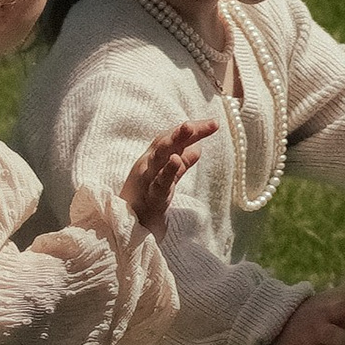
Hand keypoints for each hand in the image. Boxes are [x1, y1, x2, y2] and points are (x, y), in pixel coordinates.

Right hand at [120, 117, 216, 235]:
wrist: (130, 225)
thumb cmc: (148, 196)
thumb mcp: (168, 176)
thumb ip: (182, 162)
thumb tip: (199, 146)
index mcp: (154, 157)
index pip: (173, 138)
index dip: (193, 129)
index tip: (214, 123)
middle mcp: (149, 163)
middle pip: (165, 142)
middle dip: (182, 130)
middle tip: (198, 119)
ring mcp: (147, 178)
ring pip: (159, 156)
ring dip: (173, 140)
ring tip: (189, 127)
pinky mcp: (149, 196)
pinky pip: (159, 182)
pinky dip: (167, 170)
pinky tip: (175, 160)